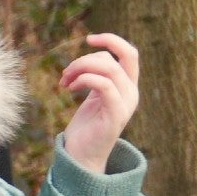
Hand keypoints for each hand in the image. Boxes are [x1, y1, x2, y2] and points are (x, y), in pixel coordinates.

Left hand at [58, 33, 140, 174]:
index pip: (129, 53)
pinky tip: (70, 88)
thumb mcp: (93, 96)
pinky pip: (104, 85)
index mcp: (127, 86)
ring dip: (81, 68)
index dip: (112, 41)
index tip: (89, 39)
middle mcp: (131, 93)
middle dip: (89, 57)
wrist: (82, 156)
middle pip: (121, 57)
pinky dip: (84, 80)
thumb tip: (90, 59)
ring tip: (64, 81)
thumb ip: (97, 77)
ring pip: (109, 68)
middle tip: (66, 71)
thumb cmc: (85, 126)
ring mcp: (126, 104)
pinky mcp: (116, 115)